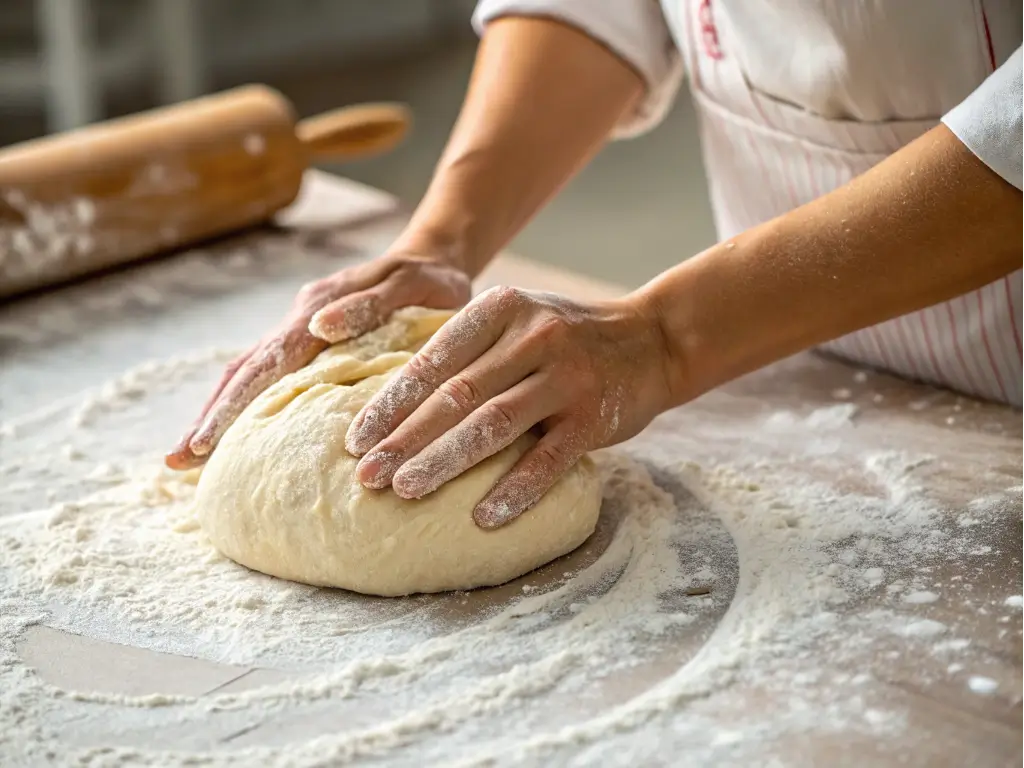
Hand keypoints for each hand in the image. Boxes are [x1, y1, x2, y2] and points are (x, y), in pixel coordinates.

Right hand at [164, 251, 470, 469]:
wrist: (434, 260)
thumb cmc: (428, 279)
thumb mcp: (410, 284)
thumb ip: (368, 304)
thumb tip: (318, 325)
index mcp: (317, 309)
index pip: (265, 363)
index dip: (233, 404)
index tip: (205, 443)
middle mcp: (300, 323)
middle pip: (244, 373)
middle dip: (210, 417)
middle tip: (176, 462)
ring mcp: (302, 335)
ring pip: (250, 375)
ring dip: (219, 413)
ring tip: (187, 459)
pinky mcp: (312, 347)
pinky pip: (272, 378)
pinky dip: (247, 405)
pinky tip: (235, 438)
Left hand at [344, 286, 674, 527]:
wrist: (652, 340)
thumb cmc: (566, 339)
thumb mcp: (518, 320)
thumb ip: (469, 348)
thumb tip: (394, 402)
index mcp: (502, 309)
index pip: (434, 359)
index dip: (391, 402)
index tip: (356, 438)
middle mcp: (533, 337)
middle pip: (457, 395)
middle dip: (405, 439)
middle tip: (366, 475)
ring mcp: (566, 376)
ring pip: (494, 425)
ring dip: (444, 461)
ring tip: (405, 491)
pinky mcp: (593, 416)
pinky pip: (548, 459)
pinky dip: (514, 490)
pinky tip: (482, 517)